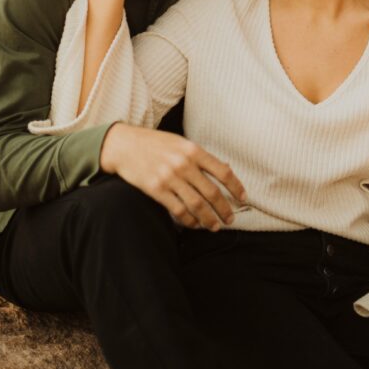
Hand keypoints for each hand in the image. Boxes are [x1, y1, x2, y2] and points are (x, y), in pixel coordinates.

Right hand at [101, 123, 247, 230]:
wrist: (124, 145)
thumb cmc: (155, 143)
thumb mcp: (181, 142)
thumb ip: (201, 156)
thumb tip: (226, 169)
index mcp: (193, 150)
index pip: (222, 171)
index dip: (236, 187)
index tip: (243, 199)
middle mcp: (183, 163)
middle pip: (212, 192)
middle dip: (224, 209)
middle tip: (230, 219)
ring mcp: (169, 177)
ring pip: (196, 204)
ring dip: (208, 219)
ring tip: (215, 226)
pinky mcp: (156, 189)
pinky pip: (178, 210)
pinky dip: (189, 220)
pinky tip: (194, 224)